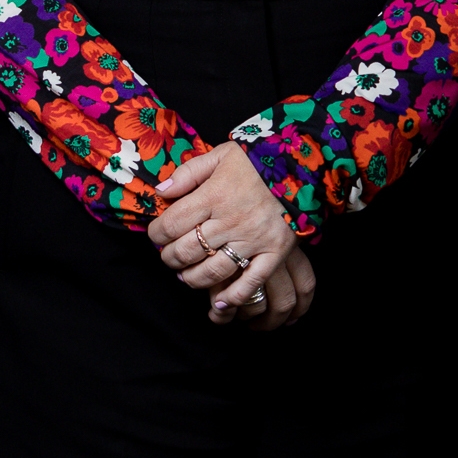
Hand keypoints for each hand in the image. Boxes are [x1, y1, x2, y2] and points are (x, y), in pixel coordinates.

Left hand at [150, 142, 311, 330]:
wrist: (300, 167)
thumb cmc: (256, 162)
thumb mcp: (220, 155)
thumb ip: (188, 172)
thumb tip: (160, 192)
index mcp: (215, 195)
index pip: (171, 223)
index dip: (156, 234)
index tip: (156, 235)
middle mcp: (232, 220)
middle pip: (187, 251)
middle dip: (170, 258)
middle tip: (169, 256)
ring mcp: (254, 239)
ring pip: (212, 271)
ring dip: (192, 278)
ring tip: (186, 275)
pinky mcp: (274, 252)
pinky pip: (250, 282)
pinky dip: (233, 297)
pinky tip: (218, 303)